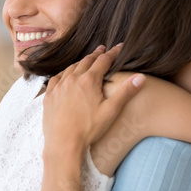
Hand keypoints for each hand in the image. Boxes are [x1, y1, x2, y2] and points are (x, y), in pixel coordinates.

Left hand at [42, 44, 144, 158]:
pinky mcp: (49, 95)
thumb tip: (140, 77)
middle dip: (96, 54)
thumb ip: (125, 92)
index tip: (119, 47)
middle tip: (102, 49)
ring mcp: (59, 86)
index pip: (103, 61)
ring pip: (71, 68)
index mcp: (89, 80)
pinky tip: (66, 75)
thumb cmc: (89, 129)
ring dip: (80, 63)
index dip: (113, 53)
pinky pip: (57, 78)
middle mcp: (72, 79)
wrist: (63, 143)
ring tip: (86, 60)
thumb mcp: (111, 111)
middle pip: (86, 61)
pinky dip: (64, 73)